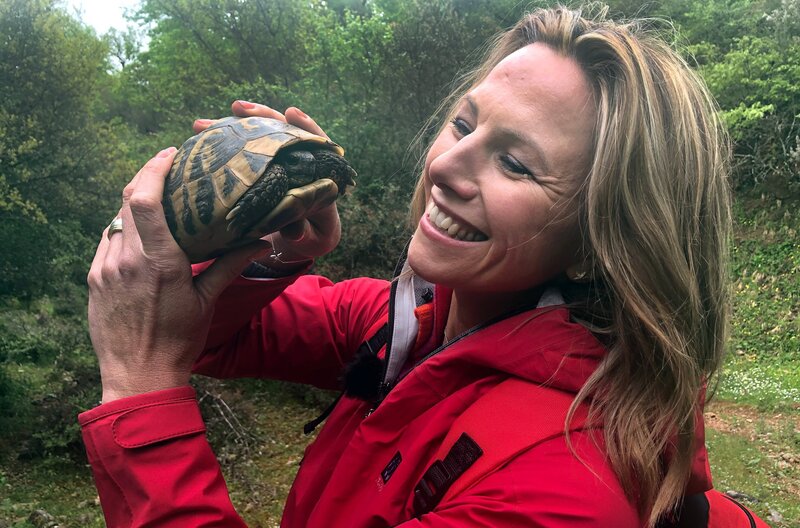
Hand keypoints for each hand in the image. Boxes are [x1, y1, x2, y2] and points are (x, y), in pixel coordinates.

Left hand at [87, 148, 269, 402]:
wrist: (138, 376)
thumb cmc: (177, 341)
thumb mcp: (207, 301)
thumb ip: (230, 265)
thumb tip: (260, 241)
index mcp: (159, 261)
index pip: (144, 199)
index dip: (154, 169)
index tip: (170, 154)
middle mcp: (127, 259)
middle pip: (127, 200)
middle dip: (146, 178)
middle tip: (168, 169)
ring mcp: (105, 268)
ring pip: (115, 219)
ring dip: (134, 204)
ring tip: (156, 201)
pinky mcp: (94, 279)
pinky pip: (107, 241)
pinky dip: (123, 229)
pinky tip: (139, 235)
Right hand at [193, 101, 341, 264]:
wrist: (303, 238)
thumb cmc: (313, 234)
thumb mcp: (313, 237)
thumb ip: (306, 230)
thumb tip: (293, 231)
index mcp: (317, 173)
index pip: (315, 142)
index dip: (304, 127)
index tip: (291, 114)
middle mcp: (296, 161)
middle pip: (280, 129)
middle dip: (258, 116)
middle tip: (238, 108)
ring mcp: (274, 161)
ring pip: (255, 136)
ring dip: (229, 127)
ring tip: (201, 125)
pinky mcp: (256, 167)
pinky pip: (239, 150)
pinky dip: (220, 143)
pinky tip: (198, 136)